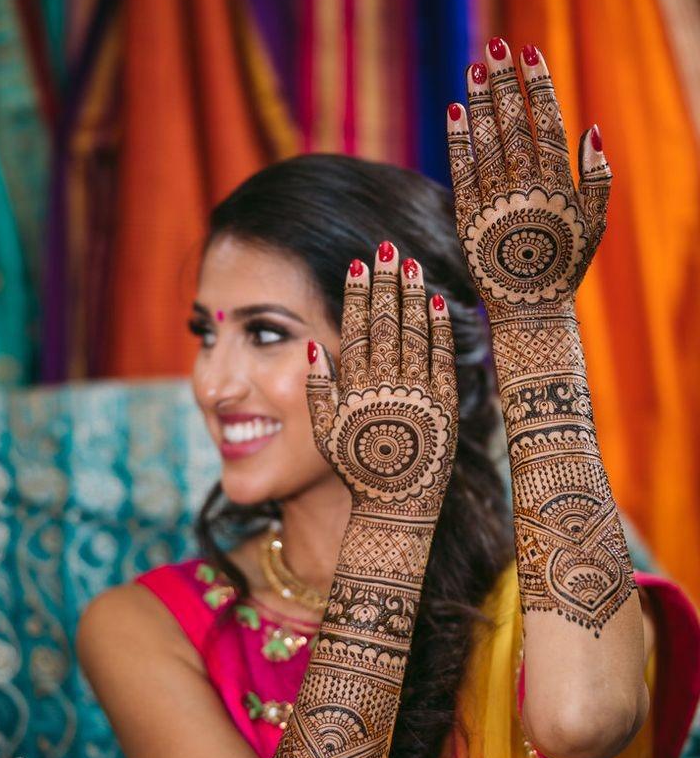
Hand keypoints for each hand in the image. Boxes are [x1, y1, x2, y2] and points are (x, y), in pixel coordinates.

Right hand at [306, 243, 457, 523]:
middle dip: (385, 283)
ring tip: (409, 264)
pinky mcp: (445, 406)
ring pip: (415, 336)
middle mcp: (387, 390)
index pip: (356, 332)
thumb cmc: (357, 471)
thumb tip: (314, 345)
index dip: (356, 297)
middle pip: (386, 325)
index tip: (358, 265)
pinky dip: (439, 330)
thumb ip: (320, 390)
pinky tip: (435, 302)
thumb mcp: (326, 435)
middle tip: (385, 249)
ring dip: (411, 296)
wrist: (396, 508)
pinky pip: (442, 360)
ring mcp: (418, 396)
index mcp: (356, 393)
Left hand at [447, 38, 610, 311]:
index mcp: (558, 185)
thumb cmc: (565, 266)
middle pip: (513, 125)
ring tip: (473, 68)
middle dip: (504, 84)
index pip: (546, 123)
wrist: (531, 310)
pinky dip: (459, 141)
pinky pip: (461, 172)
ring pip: (486, 143)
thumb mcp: (594, 224)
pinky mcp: (468, 219)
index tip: (527, 52)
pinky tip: (455, 111)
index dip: (536, 86)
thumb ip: (597, 178)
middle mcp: (526, 189)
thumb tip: (592, 129)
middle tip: (493, 48)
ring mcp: (495, 203)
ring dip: (480, 102)